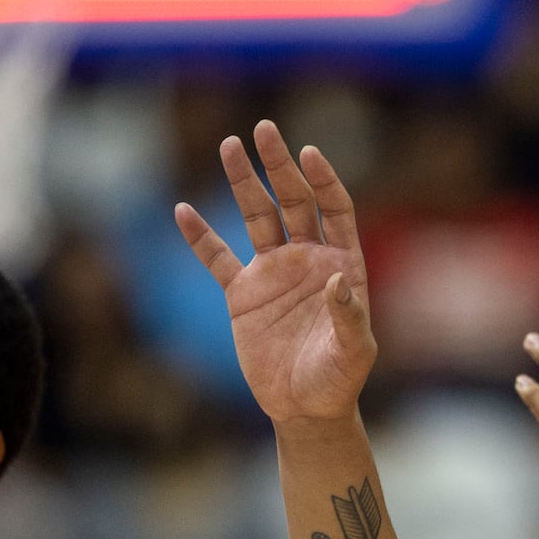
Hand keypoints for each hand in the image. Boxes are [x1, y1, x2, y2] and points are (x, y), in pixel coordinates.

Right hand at [176, 121, 375, 423]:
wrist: (306, 408)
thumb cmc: (339, 379)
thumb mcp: (354, 351)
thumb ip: (349, 316)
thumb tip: (337, 279)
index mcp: (342, 264)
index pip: (335, 209)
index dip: (324, 180)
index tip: (309, 154)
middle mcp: (308, 260)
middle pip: (294, 201)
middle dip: (279, 166)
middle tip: (264, 130)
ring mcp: (273, 272)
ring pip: (256, 217)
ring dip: (243, 182)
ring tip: (230, 145)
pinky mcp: (242, 293)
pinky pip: (216, 258)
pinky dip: (200, 237)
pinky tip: (184, 210)